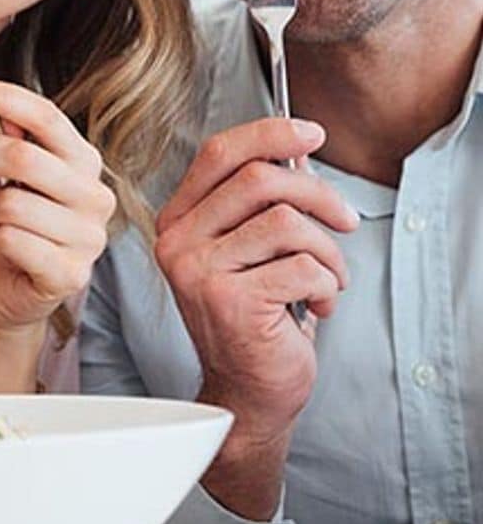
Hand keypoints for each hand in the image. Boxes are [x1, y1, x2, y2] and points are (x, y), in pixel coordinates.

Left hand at [0, 79, 113, 389]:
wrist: (5, 294)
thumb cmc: (5, 230)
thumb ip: (4, 141)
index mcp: (83, 162)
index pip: (46, 115)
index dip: (0, 96)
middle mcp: (96, 195)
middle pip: (23, 155)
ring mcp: (89, 237)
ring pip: (11, 202)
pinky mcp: (71, 273)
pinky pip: (14, 241)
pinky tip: (5, 249)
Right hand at [154, 117, 357, 516]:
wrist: (247, 390)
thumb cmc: (253, 315)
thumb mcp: (247, 248)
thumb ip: (258, 202)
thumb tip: (298, 151)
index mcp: (179, 220)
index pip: (218, 153)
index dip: (269, 133)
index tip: (312, 132)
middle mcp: (178, 241)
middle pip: (258, 179)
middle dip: (317, 194)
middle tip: (344, 219)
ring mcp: (199, 271)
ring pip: (285, 221)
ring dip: (327, 249)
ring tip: (330, 276)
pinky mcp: (231, 301)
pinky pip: (302, 265)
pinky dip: (327, 283)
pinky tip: (318, 304)